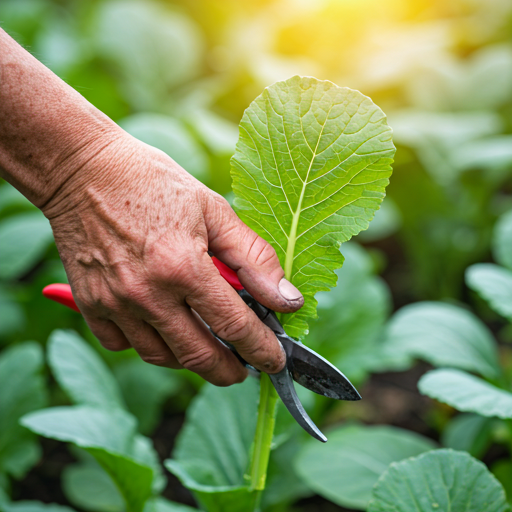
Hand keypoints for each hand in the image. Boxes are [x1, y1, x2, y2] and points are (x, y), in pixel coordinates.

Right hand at [43, 132, 303, 385]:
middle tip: (244, 369)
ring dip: (191, 360)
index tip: (275, 361)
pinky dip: (148, 345)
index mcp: (183, 266)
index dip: (262, 350)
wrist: (82, 170)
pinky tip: (163, 329)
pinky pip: (122, 345)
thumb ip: (254, 257)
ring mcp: (114, 303)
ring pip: (161, 356)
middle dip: (229, 371)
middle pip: (198, 355)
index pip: (234, 326)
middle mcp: (147, 293)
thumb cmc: (153, 183)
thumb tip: (287, 299)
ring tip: (208, 348)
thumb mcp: (214, 209)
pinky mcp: (89, 304)